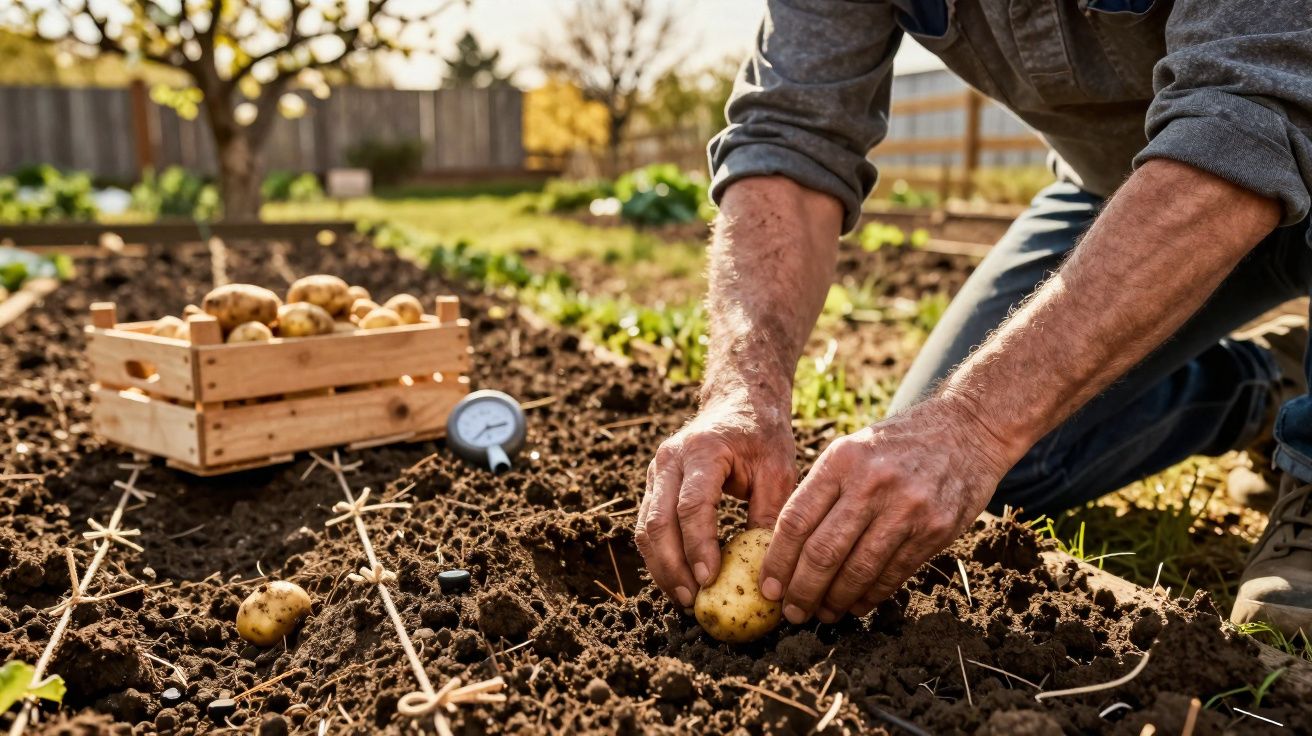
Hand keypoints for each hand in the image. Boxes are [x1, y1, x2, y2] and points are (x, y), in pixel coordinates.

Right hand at [636, 396, 795, 607]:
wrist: (738, 401)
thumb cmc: (762, 435)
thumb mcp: (778, 469)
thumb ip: (769, 513)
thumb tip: (766, 568)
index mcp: (703, 450)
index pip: (692, 505)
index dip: (698, 546)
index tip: (709, 579)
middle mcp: (670, 459)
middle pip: (658, 521)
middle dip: (672, 566)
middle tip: (692, 600)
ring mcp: (657, 471)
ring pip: (645, 527)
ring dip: (661, 566)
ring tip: (683, 598)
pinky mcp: (654, 484)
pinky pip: (648, 525)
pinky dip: (659, 555)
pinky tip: (677, 579)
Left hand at [759, 396, 1012, 623]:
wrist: (966, 430)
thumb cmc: (896, 444)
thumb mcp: (852, 450)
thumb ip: (821, 491)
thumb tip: (784, 549)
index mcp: (842, 459)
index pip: (796, 520)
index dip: (777, 561)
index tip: (768, 587)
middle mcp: (872, 482)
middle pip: (824, 552)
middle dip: (802, 591)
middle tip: (792, 613)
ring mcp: (907, 507)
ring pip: (858, 570)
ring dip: (835, 601)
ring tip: (822, 614)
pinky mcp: (935, 529)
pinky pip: (893, 574)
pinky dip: (869, 596)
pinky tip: (855, 605)